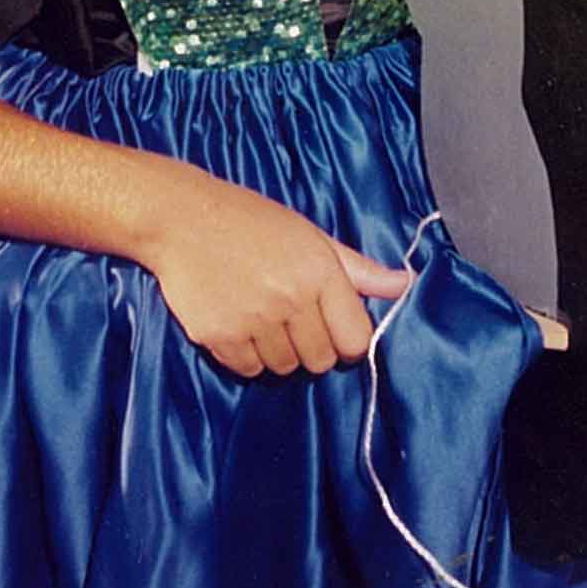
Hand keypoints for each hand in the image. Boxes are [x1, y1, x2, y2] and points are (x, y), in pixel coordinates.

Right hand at [148, 175, 408, 378]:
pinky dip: (246, 355)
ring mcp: (254, 319)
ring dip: (278, 351)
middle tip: (289, 316)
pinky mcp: (219, 336)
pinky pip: (248, 369)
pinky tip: (237, 322)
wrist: (181, 218)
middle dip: (311, 346)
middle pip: (321, 360)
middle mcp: (290, 298)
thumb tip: (405, 284)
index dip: (346, 338)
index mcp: (320, 271)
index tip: (331, 327)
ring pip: (284, 368)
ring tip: (260, 315)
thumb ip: (358, 269)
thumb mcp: (310, 236)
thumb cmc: (251, 222)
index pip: (356, 339)